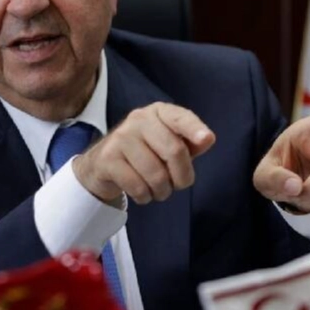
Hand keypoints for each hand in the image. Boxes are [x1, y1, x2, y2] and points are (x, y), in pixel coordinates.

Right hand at [72, 102, 215, 203]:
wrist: (102, 164)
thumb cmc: (145, 153)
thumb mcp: (169, 145)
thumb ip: (190, 143)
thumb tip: (207, 139)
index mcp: (158, 112)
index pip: (179, 117)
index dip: (194, 128)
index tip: (207, 138)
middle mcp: (139, 119)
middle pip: (174, 151)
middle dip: (182, 177)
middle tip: (178, 184)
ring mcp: (121, 137)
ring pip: (156, 174)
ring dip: (162, 191)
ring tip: (157, 189)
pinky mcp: (108, 158)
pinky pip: (138, 186)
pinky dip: (144, 196)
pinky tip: (141, 191)